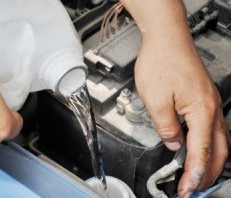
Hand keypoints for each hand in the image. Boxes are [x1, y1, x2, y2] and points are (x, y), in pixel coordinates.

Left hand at [135, 33, 228, 196]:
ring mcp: (210, 102)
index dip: (193, 174)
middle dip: (207, 173)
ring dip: (210, 160)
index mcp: (201, 111)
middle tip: (195, 188)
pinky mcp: (203, 97)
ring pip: (219, 140)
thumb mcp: (156, 100)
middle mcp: (211, 108)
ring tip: (199, 175)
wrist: (165, 39)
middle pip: (218, 150)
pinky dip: (208, 144)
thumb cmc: (161, 61)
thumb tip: (173, 144)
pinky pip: (212, 127)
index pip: (200, 152)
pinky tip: (200, 148)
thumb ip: (166, 127)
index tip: (186, 189)